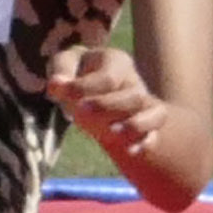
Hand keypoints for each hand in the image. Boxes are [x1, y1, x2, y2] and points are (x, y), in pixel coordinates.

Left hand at [45, 45, 170, 161]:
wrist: (88, 90)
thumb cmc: (75, 72)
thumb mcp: (64, 63)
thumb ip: (61, 70)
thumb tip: (57, 84)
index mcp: (116, 61)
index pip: (108, 78)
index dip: (87, 88)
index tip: (65, 94)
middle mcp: (134, 82)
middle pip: (134, 96)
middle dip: (109, 107)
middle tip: (81, 113)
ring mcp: (143, 104)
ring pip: (155, 113)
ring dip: (135, 126)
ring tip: (112, 134)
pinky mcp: (144, 124)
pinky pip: (154, 134)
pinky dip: (145, 143)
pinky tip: (130, 150)